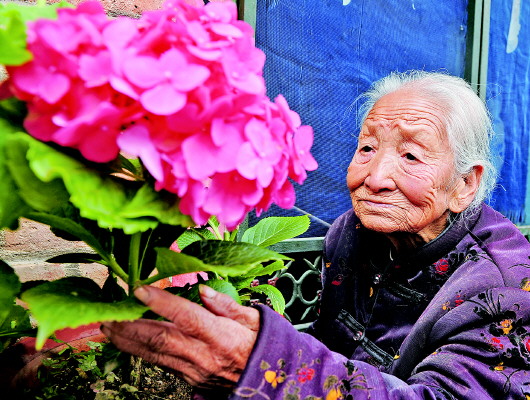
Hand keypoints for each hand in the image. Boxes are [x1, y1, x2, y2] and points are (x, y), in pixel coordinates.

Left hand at [101, 284, 259, 388]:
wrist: (263, 381)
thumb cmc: (259, 344)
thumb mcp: (254, 318)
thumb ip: (227, 304)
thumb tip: (204, 289)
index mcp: (221, 335)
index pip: (187, 317)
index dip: (162, 303)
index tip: (140, 289)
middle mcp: (203, 354)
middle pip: (161, 338)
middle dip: (131, 325)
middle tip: (109, 311)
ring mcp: (192, 369)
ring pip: (154, 353)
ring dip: (127, 339)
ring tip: (107, 325)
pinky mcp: (187, 377)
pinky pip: (158, 362)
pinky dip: (139, 350)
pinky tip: (125, 339)